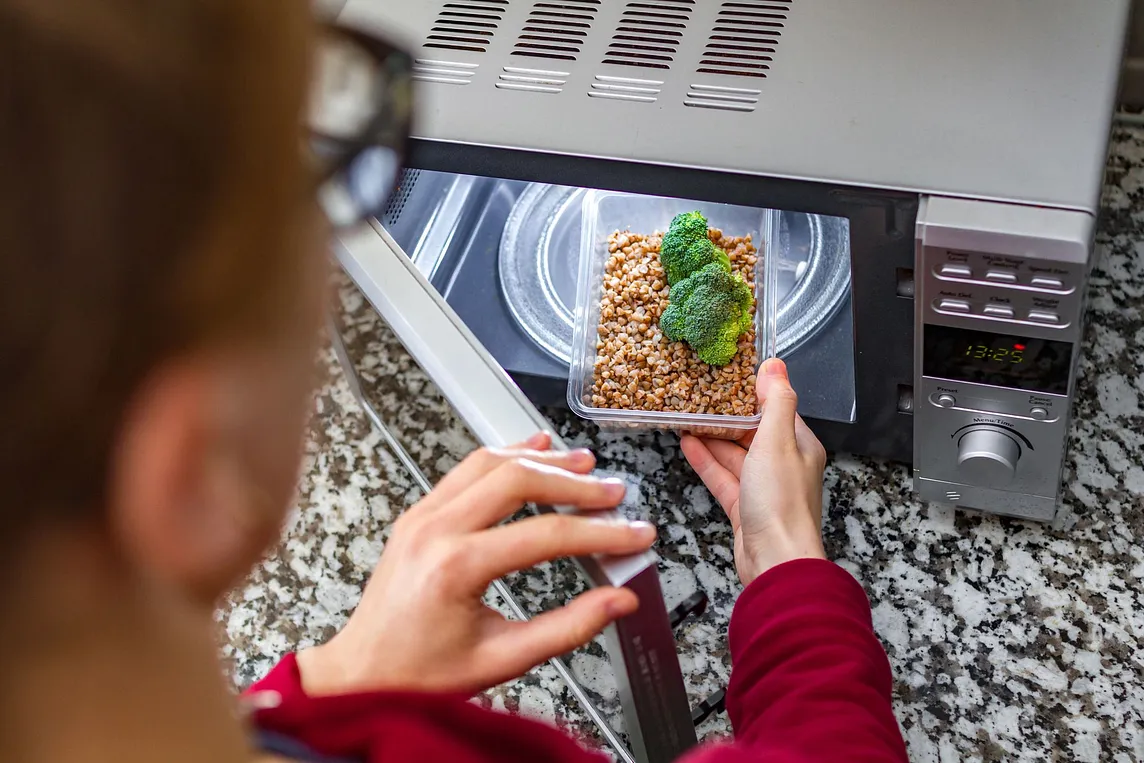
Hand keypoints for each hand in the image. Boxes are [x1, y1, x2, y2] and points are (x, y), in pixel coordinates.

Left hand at [296, 432, 655, 695]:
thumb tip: (616, 602)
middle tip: (613, 494)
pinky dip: (504, 456)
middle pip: (519, 481)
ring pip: (490, 462)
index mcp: (455, 567)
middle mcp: (434, 531)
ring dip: (541, 459)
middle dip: (575, 483)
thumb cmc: (418, 675)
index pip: (546, 535)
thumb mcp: (501, 659)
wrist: (362, 676)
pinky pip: (465, 469)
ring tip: (582, 464)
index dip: (600, 533)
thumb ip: (567, 629)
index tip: (632, 534)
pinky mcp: (417, 515)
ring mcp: (421, 517)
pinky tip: (531, 450)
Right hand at [680, 358, 826, 584]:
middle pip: (752, 432)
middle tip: (699, 394)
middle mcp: (784, 465)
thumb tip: (775, 365)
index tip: (729, 375)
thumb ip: (775, 402)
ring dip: (712, 436)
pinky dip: (706, 461)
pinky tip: (688, 445)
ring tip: (687, 415)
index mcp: (800, 446)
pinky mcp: (745, 507)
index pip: (776, 409)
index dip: (753, 392)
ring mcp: (763, 487)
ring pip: (735, 454)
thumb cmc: (782, 504)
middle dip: (726, 415)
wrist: (775, 561)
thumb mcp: (777, 441)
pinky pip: (723, 477)